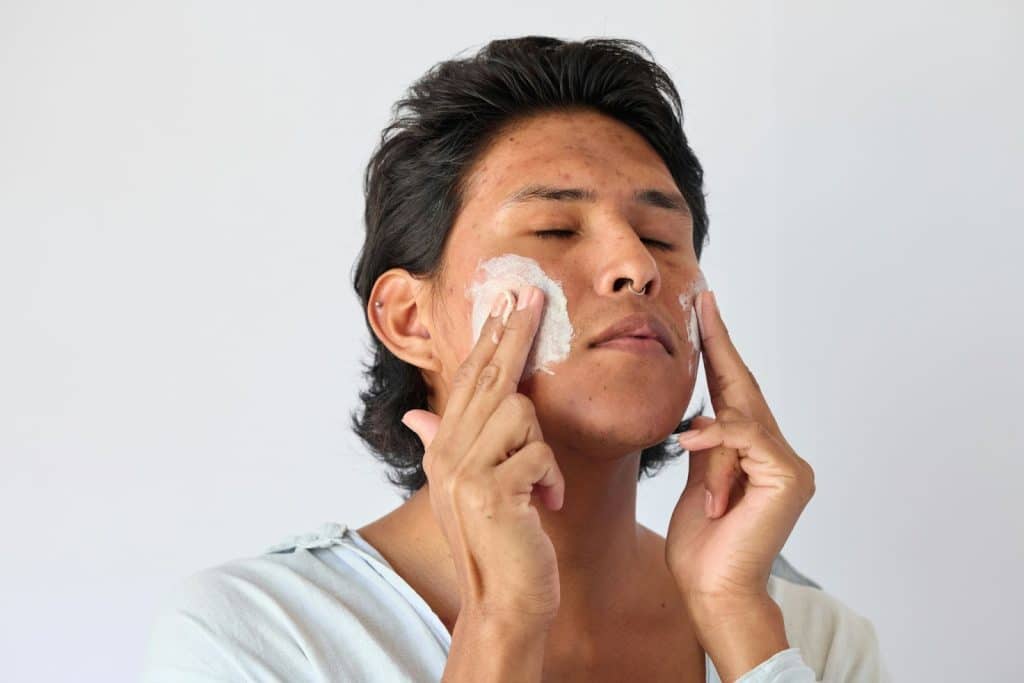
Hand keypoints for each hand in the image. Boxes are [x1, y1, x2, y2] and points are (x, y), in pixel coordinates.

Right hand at [400, 285, 564, 626]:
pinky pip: (538, 455)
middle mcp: (447, 454)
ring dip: (541, 451)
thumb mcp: (468, 490)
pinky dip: (551, 480)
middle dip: (514, 332)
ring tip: (539, 489)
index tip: (505, 301)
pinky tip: (545, 506)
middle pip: (489, 377)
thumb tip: (415, 417)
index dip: (488, 338)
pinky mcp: (490, 492)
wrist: (505, 600)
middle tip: (531, 292)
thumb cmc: (498, 542)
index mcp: (444, 448)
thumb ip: (444, 446)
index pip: (469, 380)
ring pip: (520, 414)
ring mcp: (465, 472)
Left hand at [665, 289, 815, 614]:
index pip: (735, 394)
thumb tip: (702, 415)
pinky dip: (716, 440)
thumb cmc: (702, 544)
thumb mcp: (698, 481)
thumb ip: (708, 446)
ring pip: (742, 418)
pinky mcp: (788, 477)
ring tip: (700, 478)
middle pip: (745, 390)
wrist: (711, 589)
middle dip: (721, 346)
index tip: (706, 311)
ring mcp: (789, 466)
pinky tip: (693, 447)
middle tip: (704, 303)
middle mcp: (779, 455)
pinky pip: (745, 437)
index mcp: (755, 454)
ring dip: (710, 441)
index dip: (721, 351)